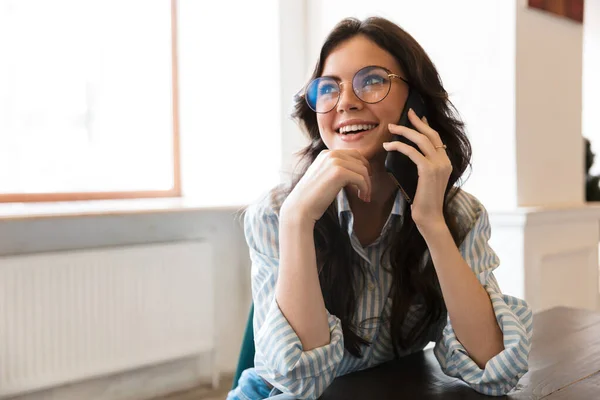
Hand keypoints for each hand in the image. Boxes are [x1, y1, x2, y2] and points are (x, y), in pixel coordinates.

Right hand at [281, 149, 371, 223]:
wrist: (301, 207)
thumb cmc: (312, 197)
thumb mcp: (324, 177)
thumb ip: (336, 170)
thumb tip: (356, 171)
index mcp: (326, 154)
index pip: (353, 154)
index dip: (363, 166)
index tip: (365, 180)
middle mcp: (330, 154)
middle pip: (360, 160)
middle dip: (367, 175)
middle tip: (367, 190)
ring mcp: (334, 162)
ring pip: (363, 170)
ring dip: (367, 184)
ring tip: (365, 196)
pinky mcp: (339, 172)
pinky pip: (361, 179)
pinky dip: (365, 189)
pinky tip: (362, 197)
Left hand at [383, 108, 451, 231]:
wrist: (430, 218)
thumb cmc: (424, 202)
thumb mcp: (425, 181)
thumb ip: (423, 167)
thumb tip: (410, 155)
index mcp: (446, 163)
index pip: (436, 139)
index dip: (426, 126)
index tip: (418, 117)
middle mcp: (445, 161)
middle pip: (430, 134)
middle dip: (417, 122)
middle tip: (406, 113)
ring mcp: (439, 165)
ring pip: (421, 140)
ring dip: (404, 131)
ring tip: (391, 128)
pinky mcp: (428, 170)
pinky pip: (412, 152)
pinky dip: (398, 146)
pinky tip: (388, 146)